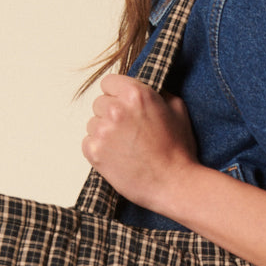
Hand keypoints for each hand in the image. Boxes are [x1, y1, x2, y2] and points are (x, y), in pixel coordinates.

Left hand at [82, 74, 198, 211]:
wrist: (173, 183)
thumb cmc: (178, 150)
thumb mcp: (177, 109)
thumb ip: (157, 93)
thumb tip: (143, 89)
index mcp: (136, 94)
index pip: (108, 82)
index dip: (116, 93)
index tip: (123, 104)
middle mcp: (116, 109)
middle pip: (99, 103)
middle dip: (111, 113)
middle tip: (128, 130)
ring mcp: (103, 131)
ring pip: (92, 123)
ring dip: (104, 132)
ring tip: (125, 146)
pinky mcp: (94, 152)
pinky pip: (87, 142)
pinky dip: (99, 149)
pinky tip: (117, 156)